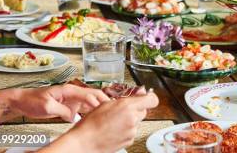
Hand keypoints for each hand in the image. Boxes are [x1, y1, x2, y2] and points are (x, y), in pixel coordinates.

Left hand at [0, 84, 109, 123]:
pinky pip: (84, 108)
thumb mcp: (47, 106)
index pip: (88, 94)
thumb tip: (74, 116)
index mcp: (69, 90)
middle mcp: (73, 93)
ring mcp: (72, 99)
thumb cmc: (32, 100)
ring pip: (90, 101)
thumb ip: (62, 110)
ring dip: (99, 107)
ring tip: (108, 114)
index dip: (98, 102)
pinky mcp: (69, 106)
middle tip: (113, 110)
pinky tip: (95, 117)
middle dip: (104, 101)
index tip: (106, 109)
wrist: (22, 102)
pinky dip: (91, 112)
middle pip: (94, 95)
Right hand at [44, 90, 158, 152]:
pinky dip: (126, 129)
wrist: (84, 142)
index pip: (152, 100)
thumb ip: (124, 99)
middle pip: (144, 110)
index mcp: (127, 106)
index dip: (150, 97)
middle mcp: (132, 119)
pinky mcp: (130, 140)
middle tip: (123, 110)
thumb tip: (137, 94)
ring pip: (137, 121)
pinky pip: (132, 131)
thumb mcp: (106, 103)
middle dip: (136, 109)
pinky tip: (114, 129)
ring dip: (130, 119)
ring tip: (114, 121)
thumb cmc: (91, 124)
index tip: (147, 96)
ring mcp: (132, 131)